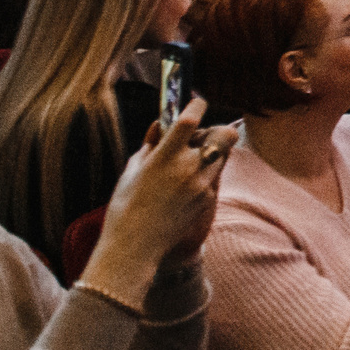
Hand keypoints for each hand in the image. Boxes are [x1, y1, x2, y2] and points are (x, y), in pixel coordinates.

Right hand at [84, 98, 233, 292]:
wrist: (135, 247)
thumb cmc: (126, 206)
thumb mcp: (132, 170)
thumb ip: (150, 144)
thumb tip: (161, 125)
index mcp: (165, 156)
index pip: (190, 121)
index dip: (197, 106)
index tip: (198, 102)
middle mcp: (188, 167)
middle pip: (224, 136)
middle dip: (221, 130)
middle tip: (209, 133)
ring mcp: (201, 184)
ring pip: (222, 156)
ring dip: (213, 152)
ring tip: (194, 159)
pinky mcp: (207, 199)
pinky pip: (213, 178)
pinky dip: (204, 175)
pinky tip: (185, 185)